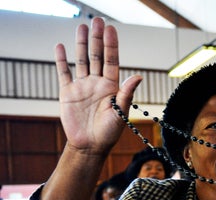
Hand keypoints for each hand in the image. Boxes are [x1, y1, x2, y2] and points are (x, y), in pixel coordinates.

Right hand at [55, 17, 141, 156]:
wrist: (90, 146)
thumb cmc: (109, 133)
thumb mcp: (120, 112)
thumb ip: (126, 93)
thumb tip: (138, 76)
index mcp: (111, 86)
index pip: (111, 60)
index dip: (111, 45)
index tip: (111, 29)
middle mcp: (97, 83)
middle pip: (96, 56)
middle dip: (97, 38)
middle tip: (97, 20)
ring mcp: (82, 86)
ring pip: (82, 60)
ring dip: (81, 44)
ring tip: (82, 27)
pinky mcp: (68, 92)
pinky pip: (64, 73)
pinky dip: (62, 60)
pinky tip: (61, 47)